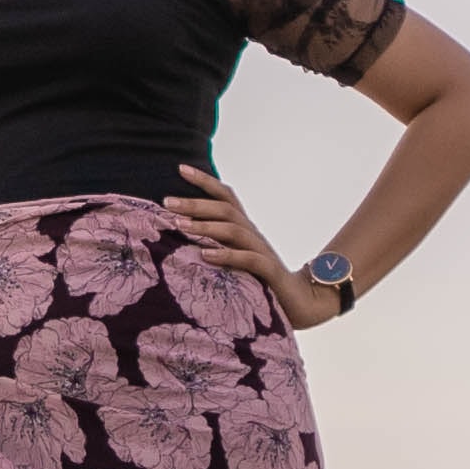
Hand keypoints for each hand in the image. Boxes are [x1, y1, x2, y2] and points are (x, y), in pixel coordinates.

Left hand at [164, 167, 341, 328]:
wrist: (302, 300)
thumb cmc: (261, 278)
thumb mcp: (236, 256)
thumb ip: (217, 242)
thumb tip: (180, 231)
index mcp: (245, 227)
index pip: (226, 197)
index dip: (206, 181)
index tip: (181, 168)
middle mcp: (253, 234)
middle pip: (225, 210)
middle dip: (195, 204)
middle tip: (167, 202)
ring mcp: (262, 251)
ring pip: (234, 231)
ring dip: (205, 227)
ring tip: (179, 225)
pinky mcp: (269, 272)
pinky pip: (249, 260)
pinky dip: (226, 256)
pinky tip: (205, 255)